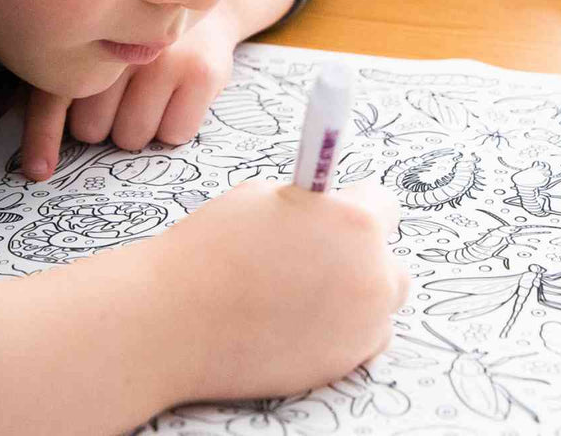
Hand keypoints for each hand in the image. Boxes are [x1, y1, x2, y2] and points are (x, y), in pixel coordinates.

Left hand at [19, 6, 240, 178]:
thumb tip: (23, 153)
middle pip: (93, 130)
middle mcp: (122, 45)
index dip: (43, 138)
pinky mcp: (202, 73)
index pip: (54, 99)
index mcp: (83, 38)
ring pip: (132, 136)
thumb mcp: (86, 53)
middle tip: (123, 97)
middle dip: (105, 124)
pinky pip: (174, 134)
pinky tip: (178, 98)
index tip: (38, 171)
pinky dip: (174, 127)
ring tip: (151, 96)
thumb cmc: (130, 39)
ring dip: (139, 129)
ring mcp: (165, 57)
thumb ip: (50, 94)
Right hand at [158, 180, 409, 401]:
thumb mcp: (265, 196)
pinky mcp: (341, 364)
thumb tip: (328, 205)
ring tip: (310, 293)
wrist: (169, 320)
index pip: (385, 205)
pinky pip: (362, 342)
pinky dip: (342, 333)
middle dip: (362, 255)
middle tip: (318, 257)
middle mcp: (371, 275)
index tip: (333, 216)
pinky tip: (303, 323)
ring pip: (381, 305)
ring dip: (358, 297)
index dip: (354, 207)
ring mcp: (361, 327)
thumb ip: (312, 204)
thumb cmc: (209, 250)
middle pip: (391, 260)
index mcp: (357, 223)